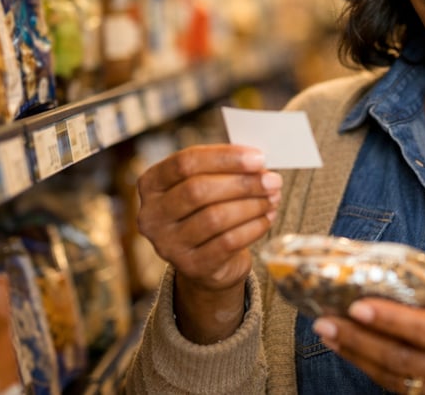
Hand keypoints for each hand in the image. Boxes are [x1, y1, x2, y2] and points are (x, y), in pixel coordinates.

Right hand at [136, 144, 281, 342]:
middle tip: (273, 180)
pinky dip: (253, 227)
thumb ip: (225, 169)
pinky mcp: (190, 266)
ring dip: (252, 205)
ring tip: (273, 198)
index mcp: (151, 184)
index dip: (225, 158)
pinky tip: (267, 218)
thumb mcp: (207, 184)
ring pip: (215, 217)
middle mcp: (151, 215)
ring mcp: (168, 244)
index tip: (259, 158)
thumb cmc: (208, 209)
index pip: (184, 163)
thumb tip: (259, 164)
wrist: (207, 260)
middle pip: (198, 190)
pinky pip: (228, 242)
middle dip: (243, 183)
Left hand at [312, 255, 424, 393]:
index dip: (391, 321)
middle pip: (405, 362)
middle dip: (360, 342)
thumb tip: (424, 260)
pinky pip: (406, 393)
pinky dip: (376, 374)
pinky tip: (356, 354)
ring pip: (399, 383)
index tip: (358, 306)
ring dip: (360, 359)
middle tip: (326, 322)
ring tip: (331, 337)